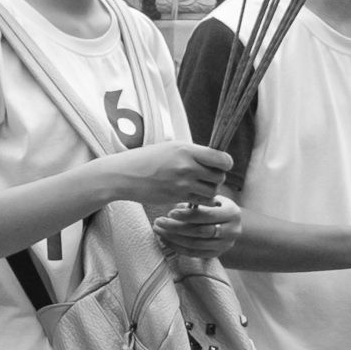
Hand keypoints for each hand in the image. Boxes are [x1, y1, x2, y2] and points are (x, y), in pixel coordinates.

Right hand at [115, 141, 232, 211]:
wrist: (125, 175)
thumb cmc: (147, 159)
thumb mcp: (171, 147)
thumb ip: (192, 152)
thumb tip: (213, 157)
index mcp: (187, 149)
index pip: (222, 158)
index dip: (225, 164)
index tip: (220, 165)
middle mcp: (187, 166)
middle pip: (219, 177)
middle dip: (216, 178)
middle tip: (206, 178)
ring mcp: (182, 183)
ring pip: (212, 191)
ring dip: (209, 191)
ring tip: (198, 187)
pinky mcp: (177, 196)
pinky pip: (200, 201)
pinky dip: (199, 200)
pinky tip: (191, 195)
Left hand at [154, 192, 240, 257]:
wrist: (232, 224)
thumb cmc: (218, 206)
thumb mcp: (213, 199)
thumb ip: (198, 201)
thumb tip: (175, 202)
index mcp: (232, 213)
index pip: (207, 215)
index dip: (187, 215)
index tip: (170, 212)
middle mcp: (232, 231)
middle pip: (200, 231)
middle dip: (176, 227)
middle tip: (159, 221)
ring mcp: (224, 245)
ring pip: (195, 244)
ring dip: (173, 238)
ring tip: (159, 230)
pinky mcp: (216, 254)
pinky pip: (193, 253)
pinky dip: (177, 247)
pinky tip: (165, 239)